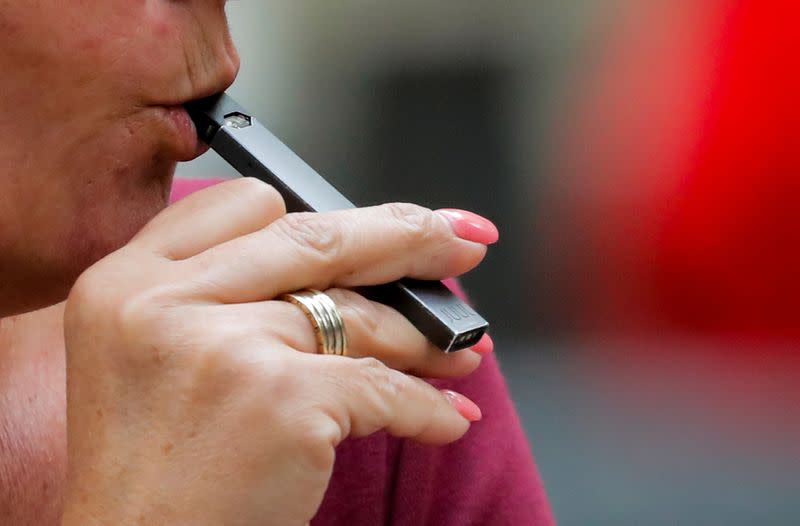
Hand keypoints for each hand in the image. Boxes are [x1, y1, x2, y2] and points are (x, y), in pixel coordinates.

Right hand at [61, 178, 494, 525]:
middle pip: (317, 239)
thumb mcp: (152, 355)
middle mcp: (166, 299)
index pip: (246, 204)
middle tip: (459, 243)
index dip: (320, 214)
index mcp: (127, 279)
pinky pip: (381, 388)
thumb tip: (349, 269)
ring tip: (461, 353)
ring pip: (358, 316)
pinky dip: (425, 406)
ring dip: (425, 336)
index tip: (374, 223)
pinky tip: (447, 418)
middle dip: (406, 235)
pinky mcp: (280, 401)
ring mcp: (225, 346)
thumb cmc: (153, 468)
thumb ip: (222, 295)